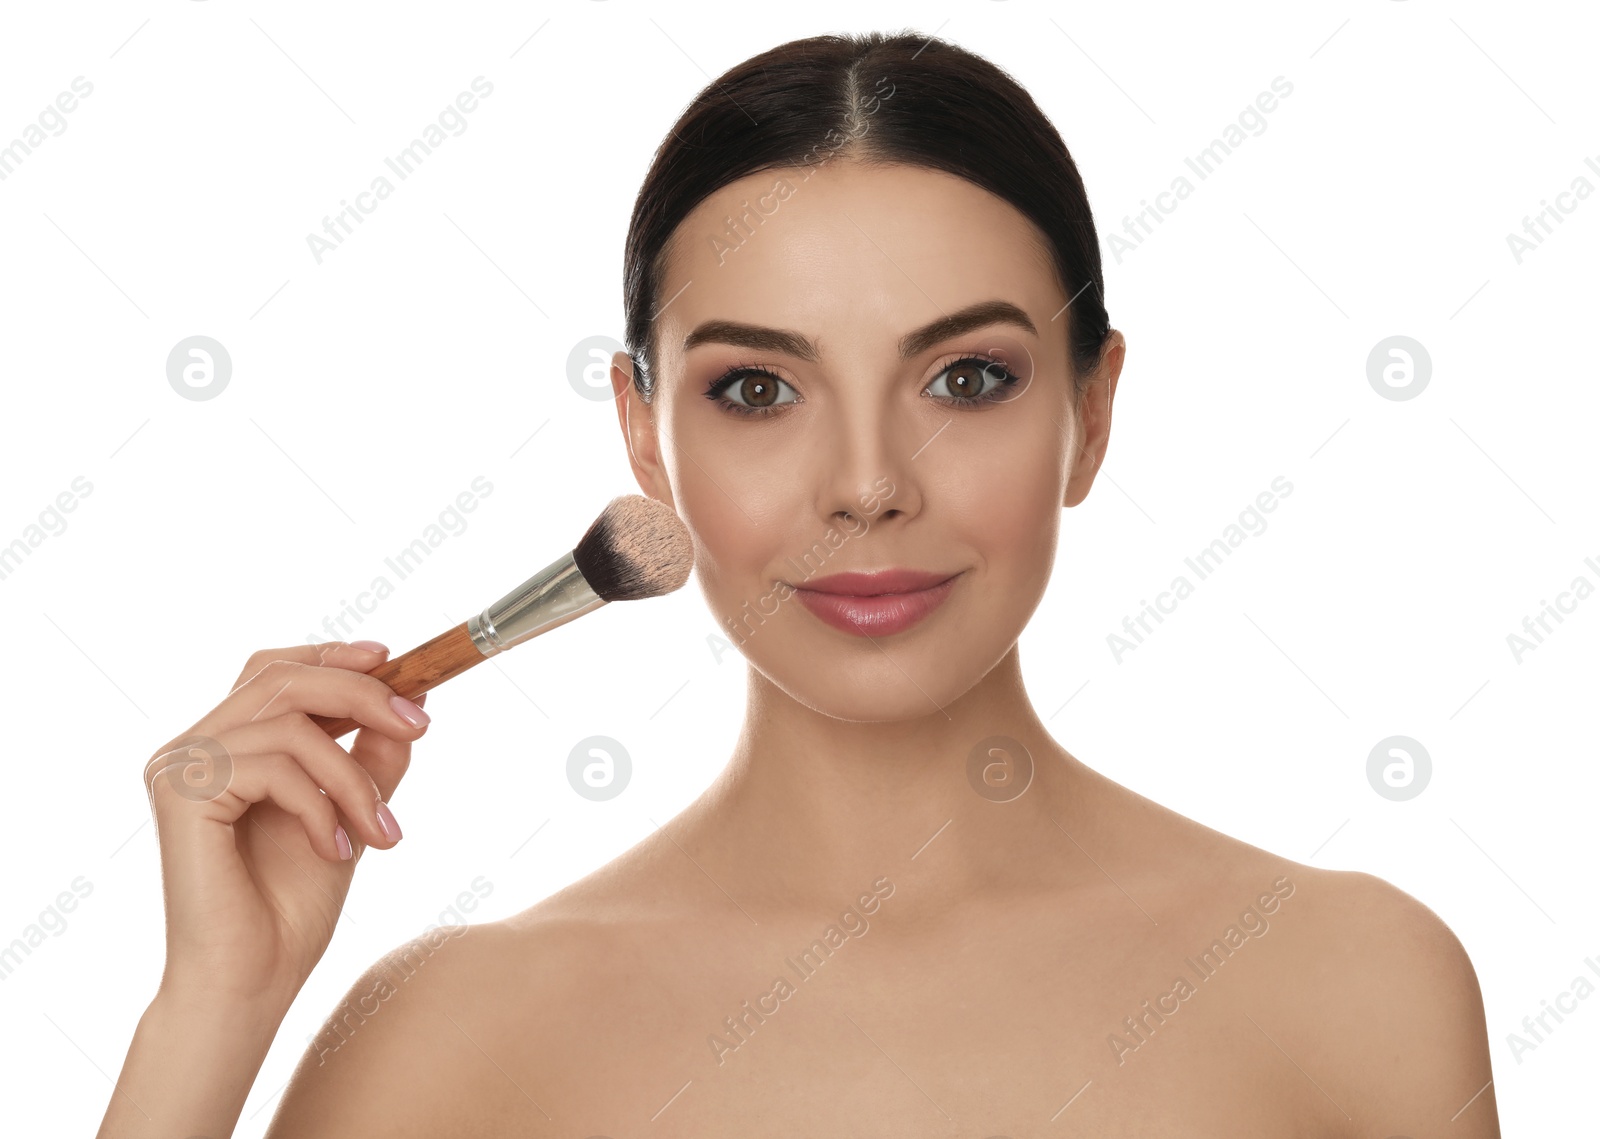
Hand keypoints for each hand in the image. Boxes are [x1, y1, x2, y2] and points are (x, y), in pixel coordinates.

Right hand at [143, 640, 429, 1012]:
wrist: (251, 982)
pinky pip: (276, 768)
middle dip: (363, 694)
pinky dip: (322, 806)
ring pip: (291, 725)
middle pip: (282, 678)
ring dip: (354, 777)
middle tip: (420, 727)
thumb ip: (370, 759)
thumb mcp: (348, 814)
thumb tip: (412, 705)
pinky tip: (337, 850)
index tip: (394, 660)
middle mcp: (192, 748)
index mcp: (224, 746)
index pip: (273, 669)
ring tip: (383, 831)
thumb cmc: (290, 908)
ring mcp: (180, 767)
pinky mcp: (181, 793)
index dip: (332, 656)